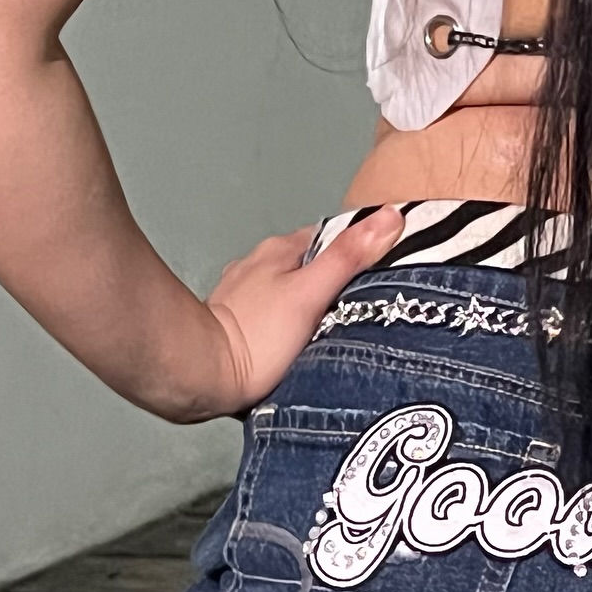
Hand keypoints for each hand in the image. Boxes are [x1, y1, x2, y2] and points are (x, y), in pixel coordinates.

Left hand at [199, 207, 404, 418]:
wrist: (201, 376)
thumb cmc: (258, 335)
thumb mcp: (311, 293)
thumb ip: (348, 257)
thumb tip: (390, 215)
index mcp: (279, 250)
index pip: (331, 238)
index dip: (360, 251)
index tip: (386, 272)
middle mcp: (258, 265)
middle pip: (312, 265)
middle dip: (338, 281)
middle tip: (368, 307)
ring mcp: (244, 294)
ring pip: (292, 290)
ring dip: (314, 303)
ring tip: (338, 329)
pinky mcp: (236, 324)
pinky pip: (276, 314)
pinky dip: (292, 323)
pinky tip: (303, 343)